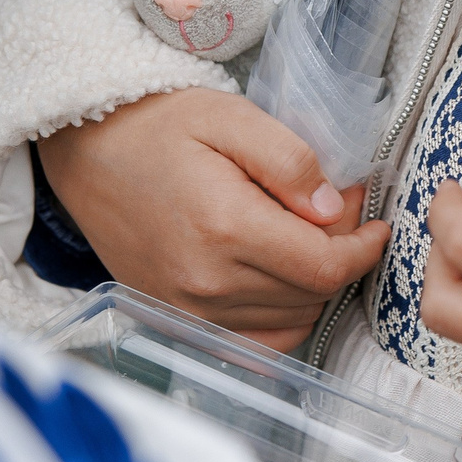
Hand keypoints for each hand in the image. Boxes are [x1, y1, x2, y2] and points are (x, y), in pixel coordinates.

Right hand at [35, 88, 387, 351]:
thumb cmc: (158, 128)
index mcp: (226, 229)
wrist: (87, 152)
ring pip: (290, 320)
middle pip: (312, 295)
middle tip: (336, 215)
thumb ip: (289, 160)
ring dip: (312, 286)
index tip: (373, 224)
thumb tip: (334, 209)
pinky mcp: (177, 319)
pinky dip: (282, 318)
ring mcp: (189, 308)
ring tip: (304, 239)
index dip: (363, 249)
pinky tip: (280, 278)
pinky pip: (255, 343)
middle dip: (341, 257)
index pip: (325, 267)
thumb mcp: (231, 117)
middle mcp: (207, 282)